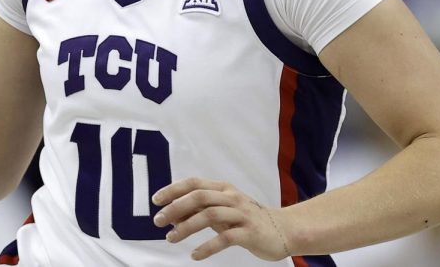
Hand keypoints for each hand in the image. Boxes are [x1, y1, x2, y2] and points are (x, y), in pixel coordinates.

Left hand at [152, 178, 291, 261]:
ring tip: (171, 238)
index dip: (173, 190)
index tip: (156, 200)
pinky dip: (207, 247)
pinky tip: (194, 255)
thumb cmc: (247, 220)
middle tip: (158, 221)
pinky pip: (225, 238)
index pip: (194, 183)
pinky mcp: (249, 232)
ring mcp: (241, 214)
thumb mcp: (223, 212)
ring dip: (186, 227)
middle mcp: (231, 197)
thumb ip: (200, 212)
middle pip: (199, 197)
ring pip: (209, 215)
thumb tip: (173, 217)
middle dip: (175, 208)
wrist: (283, 229)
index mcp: (223, 188)